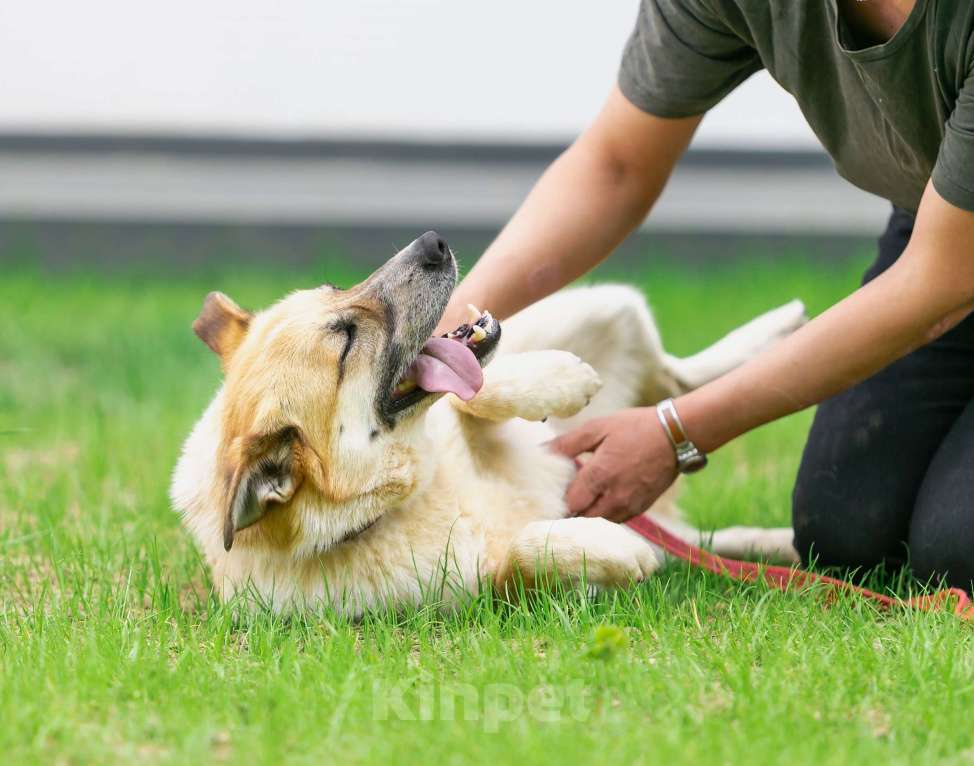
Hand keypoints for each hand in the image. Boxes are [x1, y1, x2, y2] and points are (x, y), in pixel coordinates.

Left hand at [548, 407, 677, 521]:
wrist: (676, 435)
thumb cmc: (634, 427)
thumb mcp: (597, 428)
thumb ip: (567, 444)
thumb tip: (540, 452)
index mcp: (600, 475)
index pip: (568, 503)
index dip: (555, 501)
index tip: (547, 494)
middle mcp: (614, 496)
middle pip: (581, 518)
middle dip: (569, 511)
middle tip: (560, 498)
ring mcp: (629, 506)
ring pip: (598, 523)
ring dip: (586, 514)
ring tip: (579, 498)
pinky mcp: (640, 509)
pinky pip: (614, 520)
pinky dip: (603, 514)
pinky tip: (598, 499)